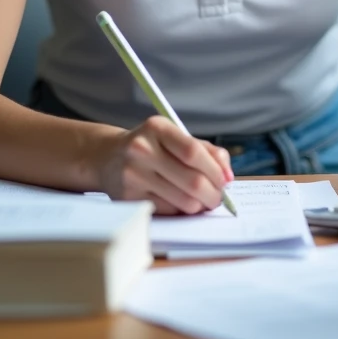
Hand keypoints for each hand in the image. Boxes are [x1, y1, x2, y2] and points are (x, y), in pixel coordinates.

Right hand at [100, 116, 233, 214]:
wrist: (109, 157)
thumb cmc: (153, 147)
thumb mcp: (175, 137)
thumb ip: (206, 150)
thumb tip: (228, 175)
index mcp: (157, 128)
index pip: (193, 151)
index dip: (215, 169)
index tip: (226, 180)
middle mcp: (142, 149)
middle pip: (191, 180)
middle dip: (213, 194)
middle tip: (219, 198)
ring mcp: (133, 174)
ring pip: (183, 201)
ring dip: (200, 206)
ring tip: (202, 201)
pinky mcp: (128, 197)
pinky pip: (168, 211)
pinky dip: (181, 210)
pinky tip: (179, 202)